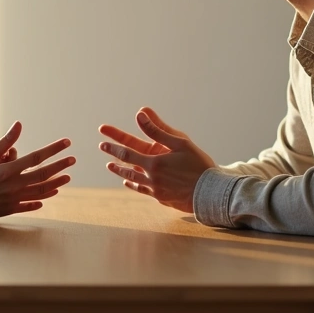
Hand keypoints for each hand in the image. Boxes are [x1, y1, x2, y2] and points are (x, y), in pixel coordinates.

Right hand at [0, 122, 74, 220]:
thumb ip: (4, 142)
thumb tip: (19, 126)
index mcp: (7, 171)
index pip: (37, 157)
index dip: (53, 149)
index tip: (66, 143)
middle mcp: (13, 186)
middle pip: (43, 175)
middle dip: (60, 166)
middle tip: (73, 160)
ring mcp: (12, 200)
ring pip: (40, 192)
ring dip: (55, 184)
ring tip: (67, 178)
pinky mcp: (8, 210)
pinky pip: (29, 205)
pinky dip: (40, 200)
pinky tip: (47, 196)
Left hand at [98, 107, 215, 212]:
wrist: (211, 193)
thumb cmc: (198, 164)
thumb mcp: (180, 142)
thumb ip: (157, 129)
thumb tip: (140, 113)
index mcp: (154, 162)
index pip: (127, 151)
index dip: (114, 143)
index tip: (102, 137)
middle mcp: (151, 178)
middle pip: (126, 165)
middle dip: (113, 155)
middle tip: (102, 147)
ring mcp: (155, 190)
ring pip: (132, 179)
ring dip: (120, 171)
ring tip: (110, 166)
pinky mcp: (161, 199)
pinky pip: (142, 190)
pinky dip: (133, 185)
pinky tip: (128, 182)